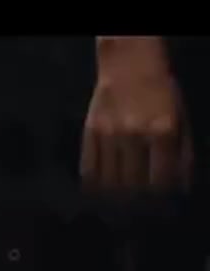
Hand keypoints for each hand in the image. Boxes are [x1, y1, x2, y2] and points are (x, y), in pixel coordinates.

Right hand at [82, 37, 192, 195]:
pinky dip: (94, 183)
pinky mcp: (89, 133)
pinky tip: (100, 188)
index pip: (160, 178)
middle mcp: (134, 136)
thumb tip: (180, 186)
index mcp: (163, 131)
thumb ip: (182, 153)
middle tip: (139, 204)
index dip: (161, 195)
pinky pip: (88, 168)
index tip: (161, 200)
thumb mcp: (182, 119)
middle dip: (138, 199)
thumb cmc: (162, 93)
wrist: (130, 66)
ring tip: (121, 199)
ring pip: (109, 180)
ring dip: (116, 194)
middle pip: (133, 184)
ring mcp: (109, 135)